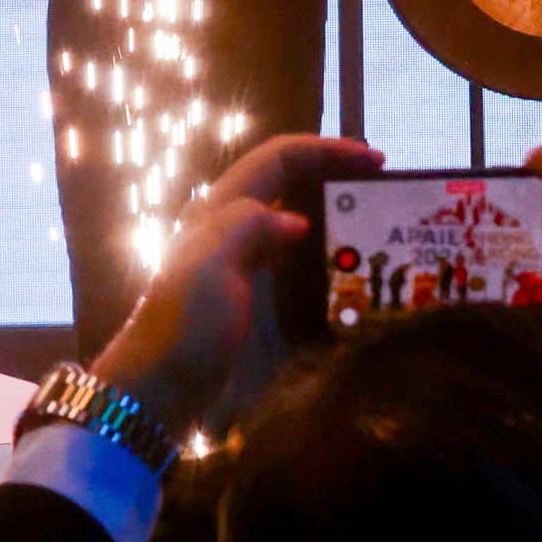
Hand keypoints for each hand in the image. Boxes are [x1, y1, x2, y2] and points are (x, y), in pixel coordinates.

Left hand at [91, 131, 385, 436]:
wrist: (159, 390)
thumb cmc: (184, 327)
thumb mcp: (210, 266)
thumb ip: (249, 226)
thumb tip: (296, 220)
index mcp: (219, 209)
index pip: (280, 158)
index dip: (327, 150)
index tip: (376, 160)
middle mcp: (231, 227)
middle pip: (289, 181)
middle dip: (334, 175)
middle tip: (383, 188)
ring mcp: (241, 262)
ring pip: (294, 218)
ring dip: (334, 213)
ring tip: (377, 224)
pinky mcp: (252, 295)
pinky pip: (295, 258)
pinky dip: (325, 253)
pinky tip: (349, 270)